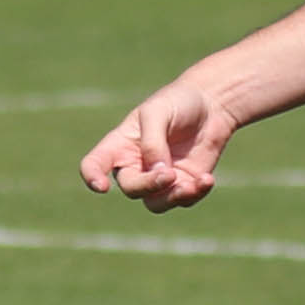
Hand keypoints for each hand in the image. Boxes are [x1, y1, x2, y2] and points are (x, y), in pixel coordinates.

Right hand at [77, 76, 237, 211]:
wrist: (212, 105)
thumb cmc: (177, 102)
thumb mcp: (159, 111)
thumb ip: (152, 142)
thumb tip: (157, 173)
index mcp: (120, 145)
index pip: (95, 163)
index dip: (92, 176)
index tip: (101, 186)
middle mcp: (135, 166)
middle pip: (131, 188)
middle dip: (148, 185)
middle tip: (170, 175)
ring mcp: (159, 179)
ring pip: (155, 203)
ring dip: (172, 197)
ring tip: (192, 185)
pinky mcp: (183, 186)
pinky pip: (184, 201)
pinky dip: (195, 194)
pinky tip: (206, 180)